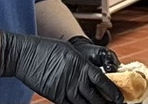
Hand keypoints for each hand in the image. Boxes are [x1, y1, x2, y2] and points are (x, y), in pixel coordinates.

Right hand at [0, 31, 124, 103]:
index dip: (112, 92)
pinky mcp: (56, 97)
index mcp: (82, 66)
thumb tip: (93, 73)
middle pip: (96, 97)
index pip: (103, 82)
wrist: (27, 55)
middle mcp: (76, 80)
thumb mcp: (71, 52)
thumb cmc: (48, 49)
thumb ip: (83, 64)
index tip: (120, 98)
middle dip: (107, 103)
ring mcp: (65, 90)